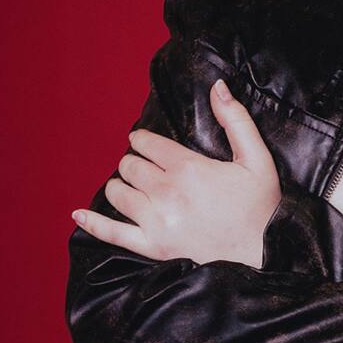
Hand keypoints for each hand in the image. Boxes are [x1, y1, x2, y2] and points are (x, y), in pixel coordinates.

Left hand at [71, 78, 281, 268]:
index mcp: (188, 168)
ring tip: (132, 185)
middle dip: (134, 161)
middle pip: (129, 166)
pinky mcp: (152, 247)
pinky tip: (78, 215)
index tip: (144, 142)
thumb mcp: (257, 158)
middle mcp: (166, 192)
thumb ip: (236, 119)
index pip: (147, 143)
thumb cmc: (261, 206)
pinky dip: (93, 224)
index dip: (142, 140)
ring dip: (120, 185)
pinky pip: (112, 233)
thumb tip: (217, 86)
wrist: (265, 255)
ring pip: (117, 193)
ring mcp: (156, 221)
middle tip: (145, 166)